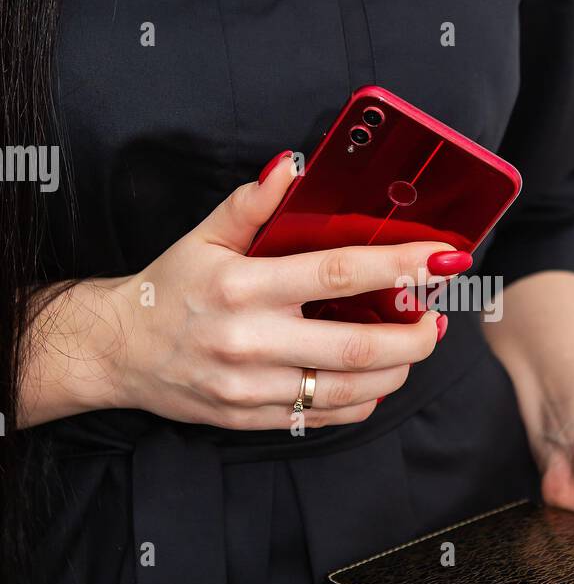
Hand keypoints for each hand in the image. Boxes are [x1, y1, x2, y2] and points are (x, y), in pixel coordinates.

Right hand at [59, 154, 460, 429]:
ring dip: (398, 369)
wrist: (119, 351)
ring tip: (414, 344)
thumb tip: (293, 165)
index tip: (443, 259)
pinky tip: (376, 376)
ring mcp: (252, 388)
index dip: (400, 266)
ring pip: (350, 389)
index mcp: (244, 286)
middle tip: (436, 317)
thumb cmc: (171, 287)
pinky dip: (364, 399)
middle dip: (415, 334)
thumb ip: (254, 203)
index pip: (339, 274)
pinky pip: (326, 417)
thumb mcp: (205, 236)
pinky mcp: (252, 418)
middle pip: (359, 346)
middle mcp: (251, 341)